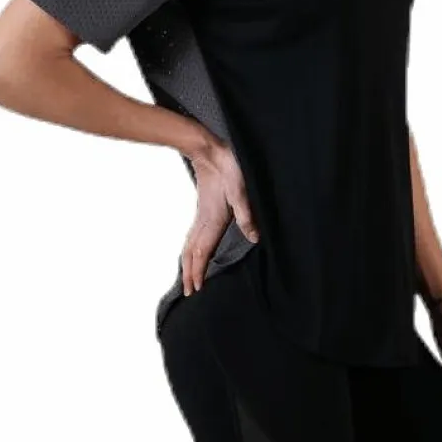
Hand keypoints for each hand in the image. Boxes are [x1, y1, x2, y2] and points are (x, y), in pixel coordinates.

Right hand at [181, 137, 258, 295]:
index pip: (202, 251)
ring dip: (188, 262)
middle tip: (188, 292)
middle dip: (189, 272)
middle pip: (192, 252)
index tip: (195, 289)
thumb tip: (254, 238)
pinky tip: (193, 250)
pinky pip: (193, 235)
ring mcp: (202, 215)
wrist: (209, 150)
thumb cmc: (227, 168)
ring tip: (187, 277)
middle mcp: (204, 220)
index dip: (198, 271)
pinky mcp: (204, 209)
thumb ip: (246, 215)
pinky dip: (190, 249)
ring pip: (190, 244)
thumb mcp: (240, 190)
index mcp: (213, 219)